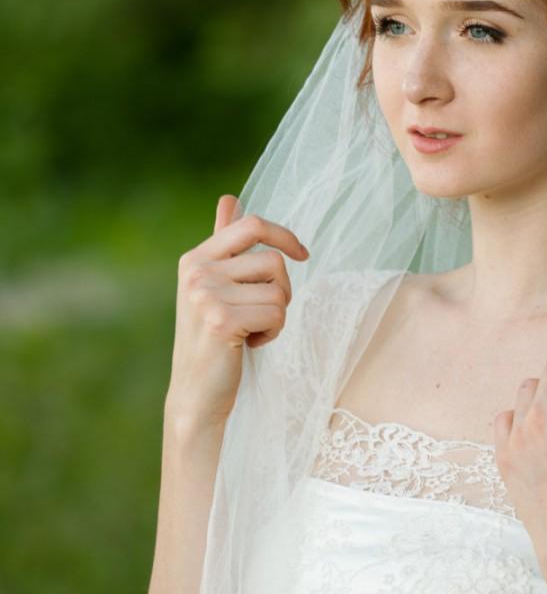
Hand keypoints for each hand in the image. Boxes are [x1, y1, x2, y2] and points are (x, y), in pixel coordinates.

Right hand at [165, 194, 309, 430]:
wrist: (196, 394)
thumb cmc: (214, 338)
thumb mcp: (216, 286)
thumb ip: (225, 244)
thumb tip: (230, 198)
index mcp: (196, 258)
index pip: (252, 224)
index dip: (284, 235)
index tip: (303, 254)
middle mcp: (196, 271)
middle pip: (274, 261)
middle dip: (282, 290)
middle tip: (262, 314)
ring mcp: (206, 295)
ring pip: (279, 290)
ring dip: (277, 315)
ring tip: (252, 331)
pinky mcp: (222, 320)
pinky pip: (276, 313)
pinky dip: (274, 332)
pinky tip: (250, 345)